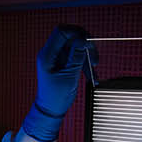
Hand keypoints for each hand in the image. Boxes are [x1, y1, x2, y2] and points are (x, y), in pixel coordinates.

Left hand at [22, 24, 94, 141]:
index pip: (61, 32)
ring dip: (87, 55)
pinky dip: (85, 63)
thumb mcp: (69, 75)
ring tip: (93, 69)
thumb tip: (83, 39)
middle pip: (71, 37)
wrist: (51, 109)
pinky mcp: (62, 63)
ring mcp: (56, 58)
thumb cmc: (56, 96)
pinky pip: (76, 56)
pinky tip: (91, 74)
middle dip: (85, 45)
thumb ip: (77, 55)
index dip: (76, 33)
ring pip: (76, 46)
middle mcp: (50, 54)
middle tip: (94, 57)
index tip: (88, 42)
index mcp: (47, 55)